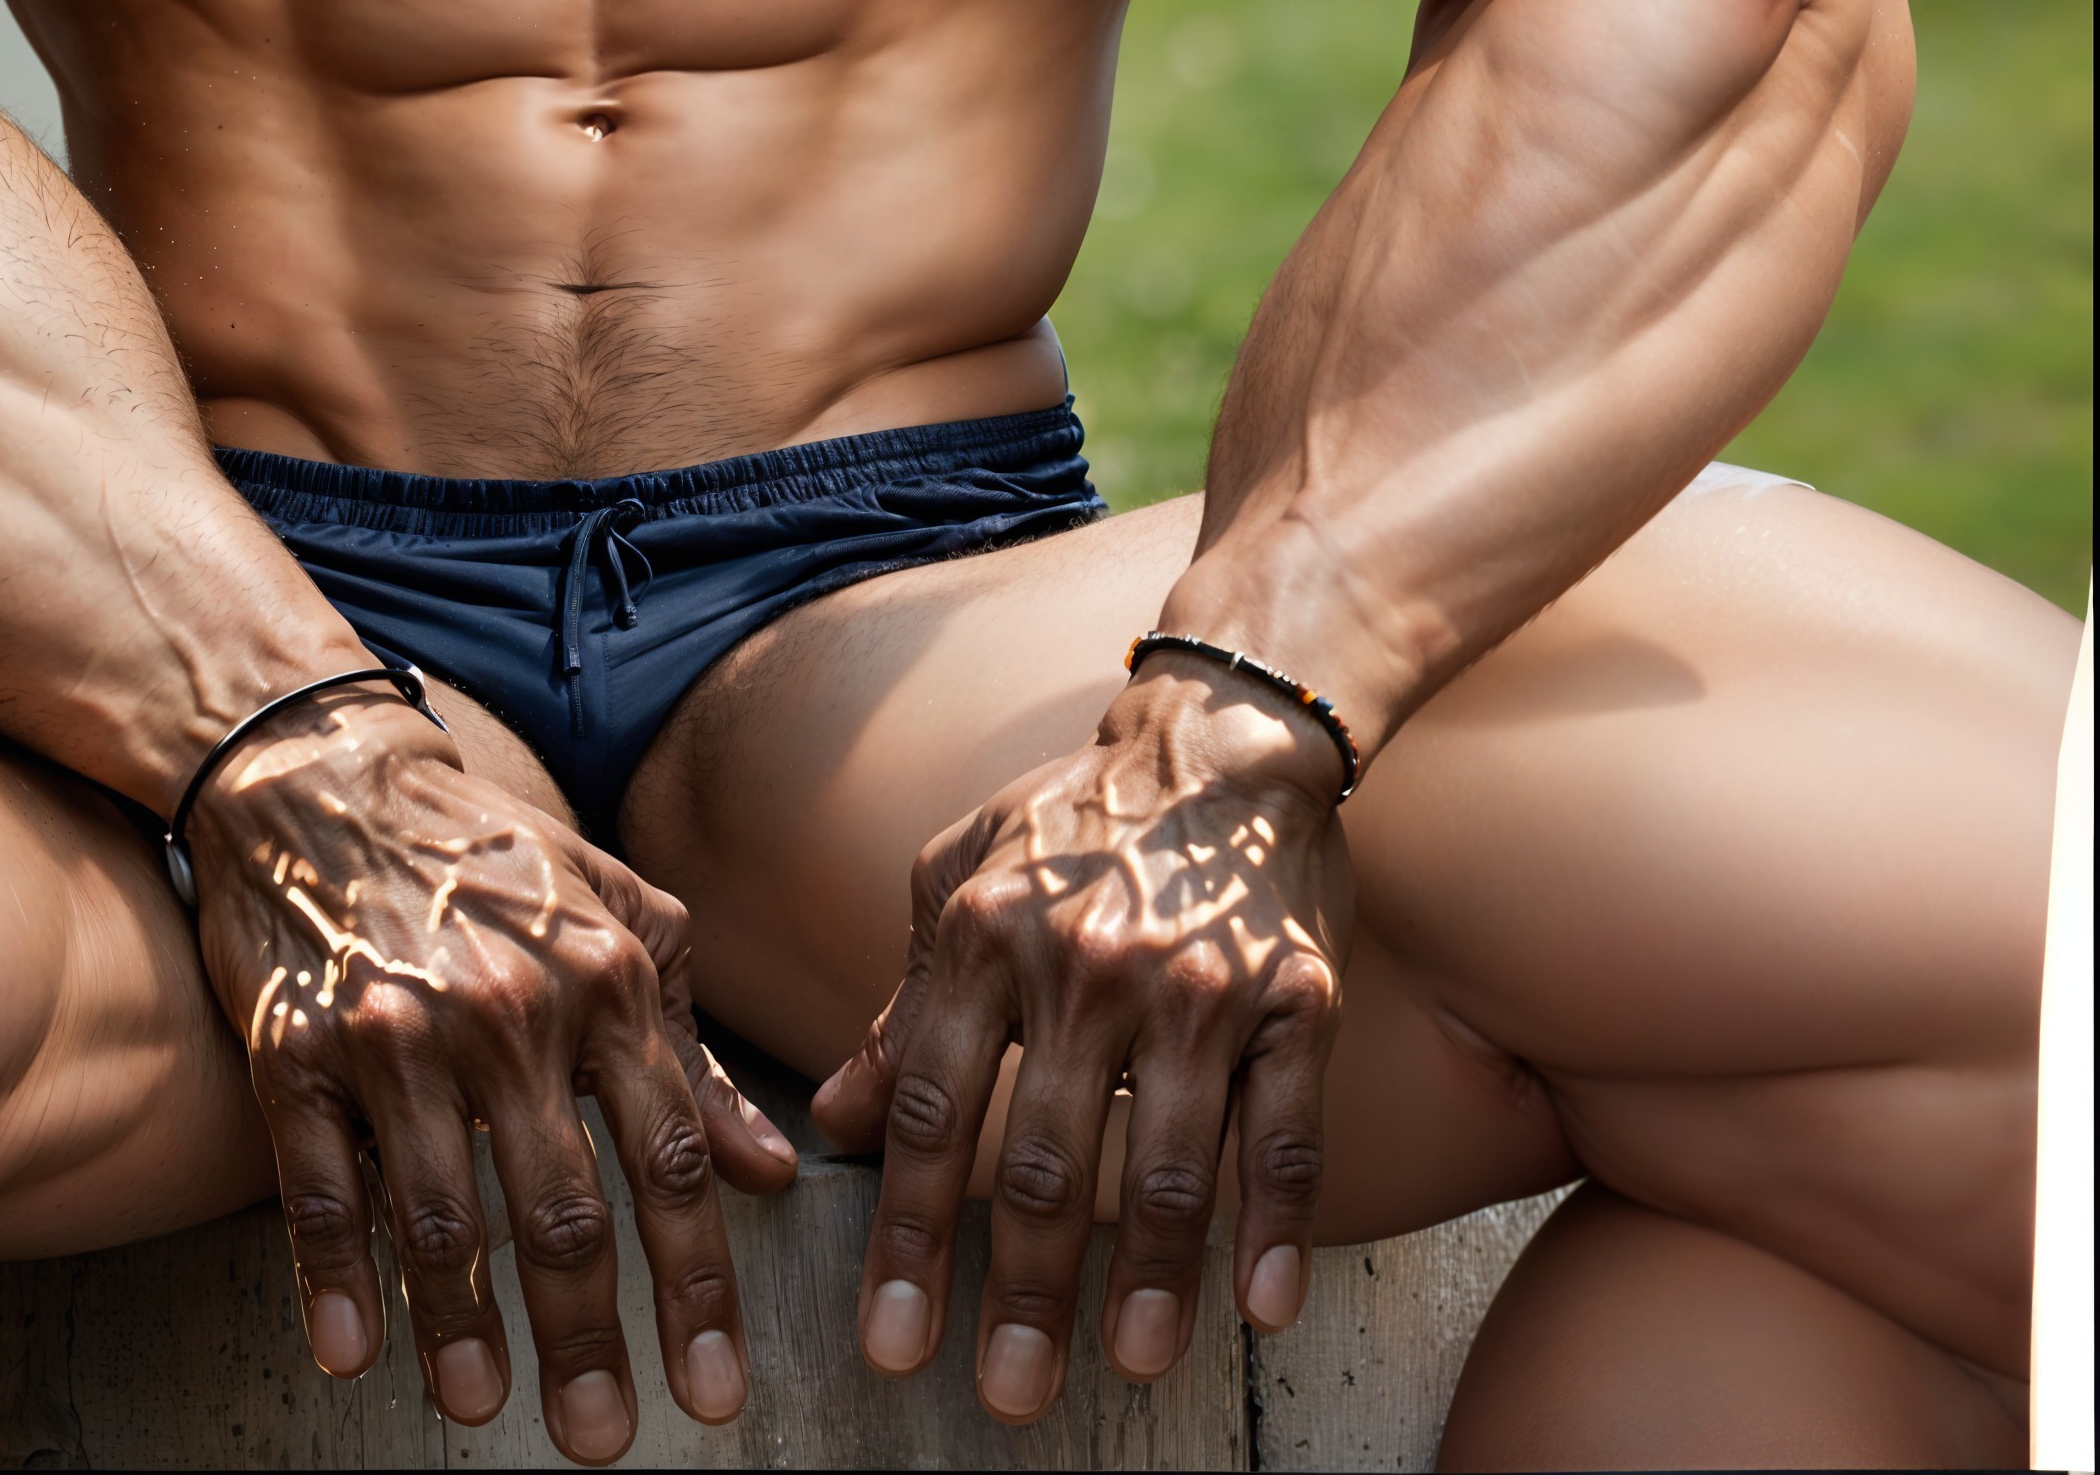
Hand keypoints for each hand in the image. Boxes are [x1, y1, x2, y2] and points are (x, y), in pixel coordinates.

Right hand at [188, 702, 796, 1463]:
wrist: (328, 779)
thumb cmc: (489, 858)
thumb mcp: (617, 918)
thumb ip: (691, 1047)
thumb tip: (769, 1170)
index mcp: (603, 978)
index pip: (669, 1158)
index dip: (697, 1287)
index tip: (715, 1394)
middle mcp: (508, 1009)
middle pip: (562, 1208)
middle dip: (589, 1340)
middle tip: (602, 1441)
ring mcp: (398, 1031)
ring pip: (442, 1212)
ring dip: (465, 1330)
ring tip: (483, 1408)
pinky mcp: (299, 1047)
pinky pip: (323, 1183)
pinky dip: (339, 1277)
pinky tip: (354, 1352)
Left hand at [810, 663, 1348, 1422]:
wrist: (1221, 738)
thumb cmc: (1074, 818)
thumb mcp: (957, 878)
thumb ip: (902, 1000)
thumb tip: (836, 1118)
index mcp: (988, 934)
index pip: (932, 1107)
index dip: (906, 1233)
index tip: (891, 1338)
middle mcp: (1087, 964)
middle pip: (1045, 1158)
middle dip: (1022, 1291)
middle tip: (1007, 1395)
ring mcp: (1199, 986)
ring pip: (1169, 1163)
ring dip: (1148, 1281)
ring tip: (1128, 1364)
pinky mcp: (1296, 999)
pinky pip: (1287, 1132)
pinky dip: (1277, 1226)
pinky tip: (1261, 1305)